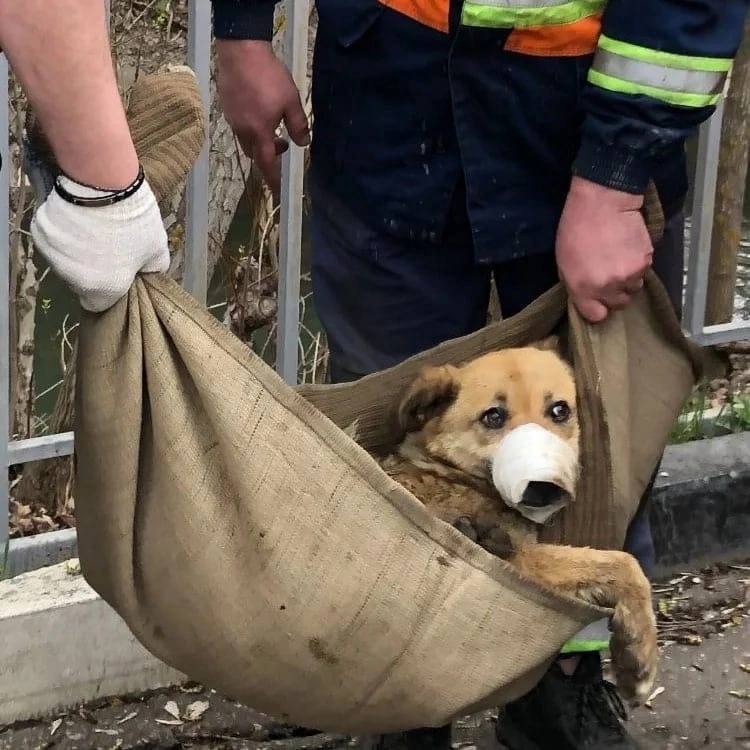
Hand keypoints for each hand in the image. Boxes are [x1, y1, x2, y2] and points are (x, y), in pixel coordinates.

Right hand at [31, 175, 168, 312]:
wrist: (103, 183)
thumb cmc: (135, 222)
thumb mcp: (156, 250)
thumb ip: (151, 270)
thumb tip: (146, 275)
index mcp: (102, 290)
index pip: (98, 305)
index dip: (108, 292)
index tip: (116, 275)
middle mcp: (72, 279)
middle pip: (80, 283)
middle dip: (92, 271)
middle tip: (107, 248)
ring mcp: (52, 255)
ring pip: (64, 262)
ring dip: (75, 253)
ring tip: (92, 231)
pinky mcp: (40, 233)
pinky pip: (53, 240)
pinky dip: (63, 234)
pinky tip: (76, 220)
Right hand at [217, 39, 308, 194]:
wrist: (241, 50)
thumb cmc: (268, 76)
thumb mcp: (291, 101)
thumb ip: (298, 125)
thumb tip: (303, 144)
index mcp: (259, 132)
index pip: (267, 164)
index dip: (273, 178)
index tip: (277, 190)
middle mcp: (243, 130)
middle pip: (254, 154)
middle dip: (267, 156)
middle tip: (282, 144)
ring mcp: (232, 118)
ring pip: (245, 140)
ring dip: (259, 141)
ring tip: (272, 126)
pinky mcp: (226, 106)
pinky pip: (239, 126)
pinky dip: (250, 127)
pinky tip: (258, 111)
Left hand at [556, 177, 652, 322]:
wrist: (602, 202)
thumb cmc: (575, 229)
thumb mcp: (564, 263)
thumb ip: (577, 285)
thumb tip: (588, 297)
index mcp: (583, 288)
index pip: (597, 316)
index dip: (598, 308)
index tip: (598, 300)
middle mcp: (608, 286)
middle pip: (619, 304)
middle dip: (615, 293)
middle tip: (610, 276)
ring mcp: (629, 274)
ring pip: (634, 287)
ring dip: (628, 279)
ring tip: (620, 259)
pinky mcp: (646, 260)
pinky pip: (644, 271)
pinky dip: (638, 264)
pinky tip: (628, 248)